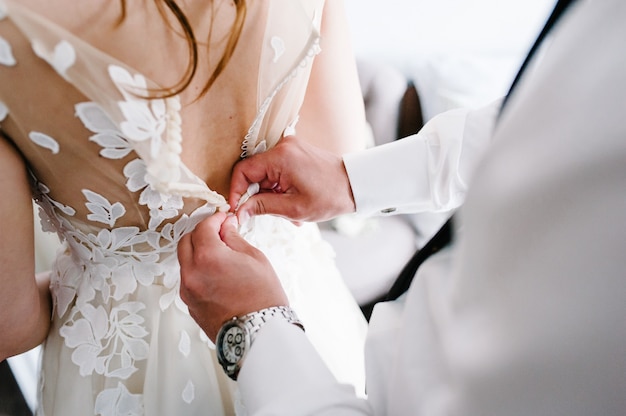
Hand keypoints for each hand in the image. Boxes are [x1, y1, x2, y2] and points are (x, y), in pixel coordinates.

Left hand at [178, 212, 288, 340]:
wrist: (259, 334)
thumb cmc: (262, 298)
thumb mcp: (254, 258)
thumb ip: (234, 238)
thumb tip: (225, 227)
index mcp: (208, 257)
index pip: (203, 227)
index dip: (215, 219)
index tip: (224, 219)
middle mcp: (192, 273)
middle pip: (187, 241)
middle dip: (202, 233)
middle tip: (220, 233)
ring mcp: (188, 290)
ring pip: (185, 261)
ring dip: (198, 252)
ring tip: (220, 254)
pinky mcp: (190, 304)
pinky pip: (189, 279)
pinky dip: (198, 270)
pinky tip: (217, 272)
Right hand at [229, 136, 355, 223]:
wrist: (356, 185)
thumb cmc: (330, 197)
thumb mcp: (293, 208)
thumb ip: (262, 207)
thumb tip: (239, 212)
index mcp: (280, 157)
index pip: (243, 171)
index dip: (236, 192)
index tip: (238, 210)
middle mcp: (282, 146)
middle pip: (254, 173)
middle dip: (259, 196)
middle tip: (270, 215)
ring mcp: (290, 148)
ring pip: (266, 175)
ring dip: (272, 195)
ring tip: (290, 213)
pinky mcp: (295, 153)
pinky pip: (277, 171)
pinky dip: (280, 188)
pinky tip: (293, 203)